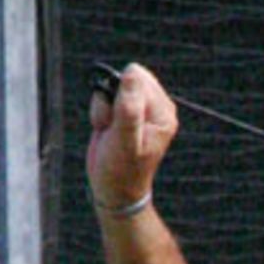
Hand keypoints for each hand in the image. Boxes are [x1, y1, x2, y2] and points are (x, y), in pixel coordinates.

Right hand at [87, 62, 177, 212]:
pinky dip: (100, 112)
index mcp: (163, 112)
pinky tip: (106, 131)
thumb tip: (132, 72)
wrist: (113, 190)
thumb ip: (129, 107)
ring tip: (110, 132)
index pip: (137, 78)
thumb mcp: (124, 139)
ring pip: (110, 86)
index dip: (120, 97)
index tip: (120, 124)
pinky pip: (103, 96)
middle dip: (111, 100)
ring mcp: (139, 109)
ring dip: (103, 108)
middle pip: (123, 78)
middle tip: (113, 129)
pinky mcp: (124, 111)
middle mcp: (155, 107)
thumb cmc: (121, 170)